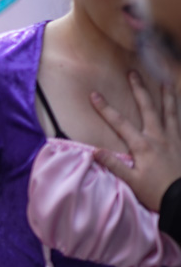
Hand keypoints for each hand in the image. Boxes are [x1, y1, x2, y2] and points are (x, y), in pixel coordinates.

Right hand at [91, 72, 180, 211]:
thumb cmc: (157, 191)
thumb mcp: (132, 181)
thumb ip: (114, 165)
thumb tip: (94, 151)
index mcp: (143, 146)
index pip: (120, 123)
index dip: (105, 108)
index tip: (94, 95)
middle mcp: (159, 137)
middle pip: (148, 108)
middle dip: (139, 90)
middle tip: (133, 74)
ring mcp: (174, 139)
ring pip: (170, 112)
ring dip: (167, 96)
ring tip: (166, 82)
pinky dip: (180, 113)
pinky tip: (179, 107)